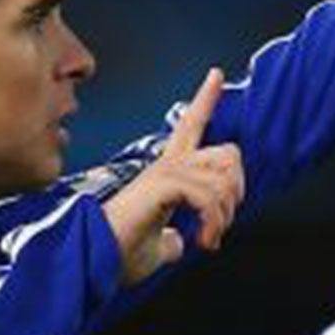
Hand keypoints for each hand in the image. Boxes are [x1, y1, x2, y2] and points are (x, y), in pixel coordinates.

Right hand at [102, 67, 245, 285]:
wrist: (96, 260)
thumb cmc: (120, 253)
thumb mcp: (158, 246)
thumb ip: (171, 240)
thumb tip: (178, 243)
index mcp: (167, 172)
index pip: (190, 126)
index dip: (205, 99)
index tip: (216, 74)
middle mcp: (168, 165)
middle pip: (228, 152)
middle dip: (237, 190)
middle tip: (221, 224)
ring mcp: (166, 172)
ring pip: (224, 178)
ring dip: (224, 216)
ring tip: (208, 239)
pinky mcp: (163, 185)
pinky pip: (208, 194)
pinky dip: (213, 221)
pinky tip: (203, 241)